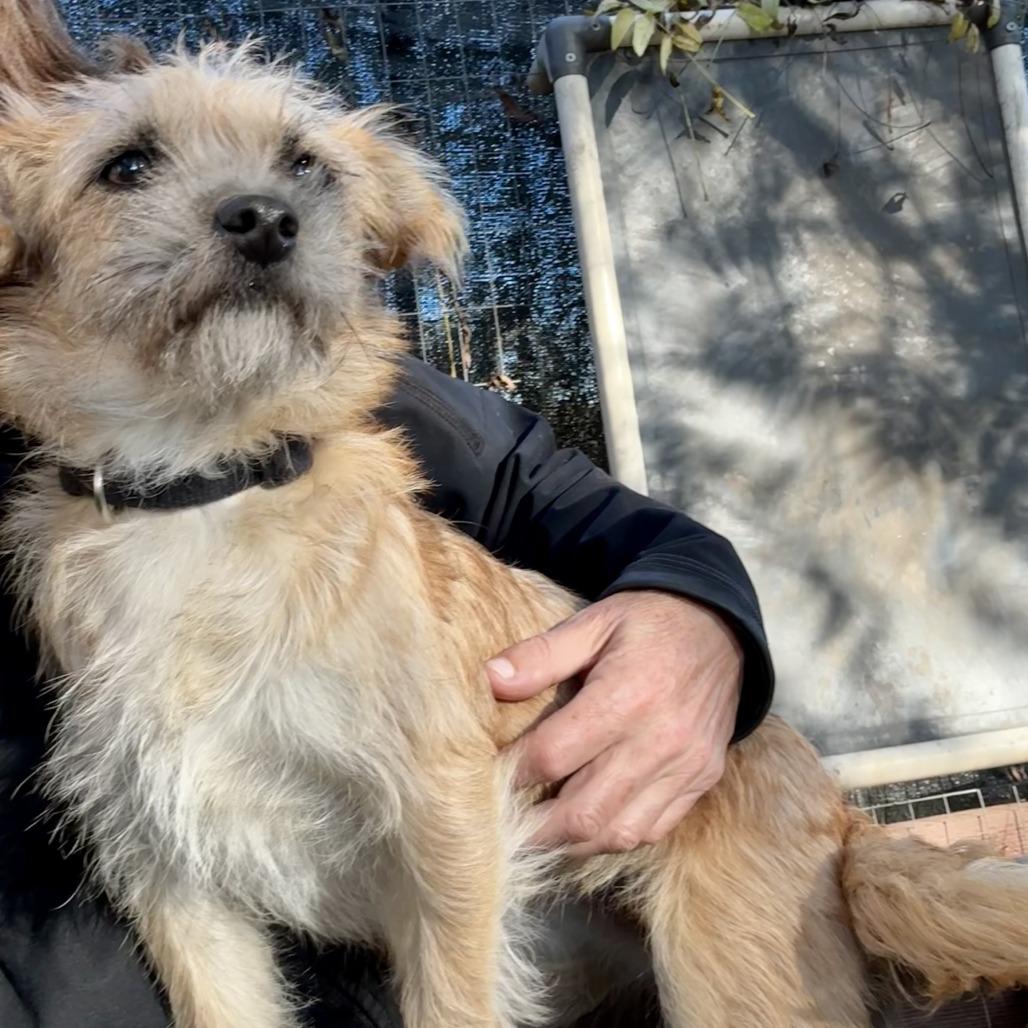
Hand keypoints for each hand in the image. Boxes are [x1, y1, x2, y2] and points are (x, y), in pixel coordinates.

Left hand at [486, 591, 741, 857]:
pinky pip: (651, 830)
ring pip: (617, 833)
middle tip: (502, 825)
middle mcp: (660, 740)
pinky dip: (612, 835)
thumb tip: (489, 680)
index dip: (512, 772)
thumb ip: (540, 655)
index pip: (553, 755)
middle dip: (534, 827)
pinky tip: (586, 822)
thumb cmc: (644, 622)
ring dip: (571, 841)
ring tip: (538, 831)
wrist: (719, 625)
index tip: (487, 774)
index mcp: (626, 696)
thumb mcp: (591, 623)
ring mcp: (686, 767)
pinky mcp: (702, 780)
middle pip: (584, 812)